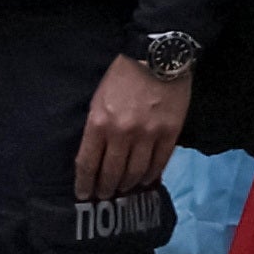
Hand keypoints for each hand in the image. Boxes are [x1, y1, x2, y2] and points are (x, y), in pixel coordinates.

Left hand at [77, 51, 194, 205]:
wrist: (156, 57)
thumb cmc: (122, 77)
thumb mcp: (98, 101)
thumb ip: (96, 129)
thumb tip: (95, 156)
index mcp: (98, 124)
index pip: (88, 163)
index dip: (84, 183)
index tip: (82, 195)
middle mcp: (122, 133)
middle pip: (111, 173)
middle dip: (105, 188)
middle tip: (104, 196)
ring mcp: (148, 134)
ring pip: (136, 172)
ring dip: (128, 185)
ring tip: (123, 190)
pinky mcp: (170, 132)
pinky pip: (159, 162)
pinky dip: (151, 175)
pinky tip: (146, 180)